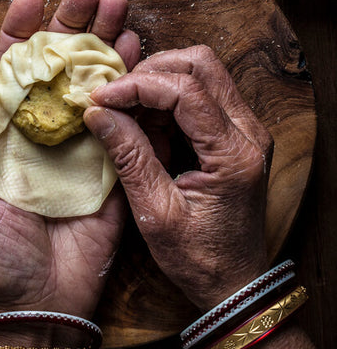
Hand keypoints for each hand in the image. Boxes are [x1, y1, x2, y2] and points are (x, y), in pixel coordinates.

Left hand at [0, 0, 140, 318]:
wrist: (46, 299)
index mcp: (6, 131)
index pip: (12, 69)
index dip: (21, 32)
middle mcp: (44, 128)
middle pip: (58, 64)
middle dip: (73, 24)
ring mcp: (81, 142)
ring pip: (93, 80)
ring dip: (106, 42)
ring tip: (119, 6)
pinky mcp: (112, 161)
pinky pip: (123, 116)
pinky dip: (132, 83)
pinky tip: (140, 51)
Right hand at [84, 45, 273, 310]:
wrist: (235, 284)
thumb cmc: (199, 259)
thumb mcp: (155, 213)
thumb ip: (130, 157)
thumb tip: (99, 113)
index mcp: (233, 153)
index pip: (186, 90)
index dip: (138, 85)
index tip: (102, 98)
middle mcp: (250, 132)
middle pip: (202, 64)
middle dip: (152, 71)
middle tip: (115, 96)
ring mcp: (248, 131)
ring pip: (204, 73)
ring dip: (160, 82)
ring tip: (127, 112)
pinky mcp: (238, 135)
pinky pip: (204, 95)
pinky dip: (170, 99)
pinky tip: (145, 125)